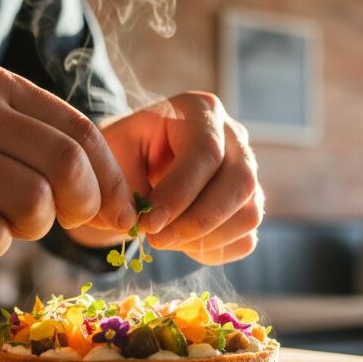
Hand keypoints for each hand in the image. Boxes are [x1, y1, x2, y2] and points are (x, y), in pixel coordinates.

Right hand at [0, 64, 134, 257]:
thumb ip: (37, 138)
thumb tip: (112, 195)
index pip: (81, 132)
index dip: (111, 180)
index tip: (120, 213)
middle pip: (66, 164)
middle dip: (83, 205)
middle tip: (69, 222)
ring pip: (32, 202)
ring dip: (33, 227)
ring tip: (6, 221)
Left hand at [68, 92, 263, 264]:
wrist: (138, 161)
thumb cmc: (125, 151)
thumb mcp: (113, 153)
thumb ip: (122, 184)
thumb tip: (140, 223)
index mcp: (201, 111)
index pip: (205, 153)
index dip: (179, 194)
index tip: (148, 224)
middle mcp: (235, 137)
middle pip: (240, 183)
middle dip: (196, 222)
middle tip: (155, 240)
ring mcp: (248, 172)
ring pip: (248, 214)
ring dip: (205, 239)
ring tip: (165, 240)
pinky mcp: (249, 204)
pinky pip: (246, 238)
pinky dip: (214, 250)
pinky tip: (182, 244)